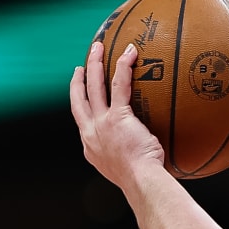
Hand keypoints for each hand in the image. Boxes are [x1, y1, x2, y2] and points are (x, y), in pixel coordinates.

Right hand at [68, 40, 164, 188]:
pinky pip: (119, 85)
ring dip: (94, 64)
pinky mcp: (117, 116)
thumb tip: (150, 155)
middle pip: (79, 98)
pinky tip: (129, 53)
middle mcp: (90, 132)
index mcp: (90, 145)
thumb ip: (131, 156)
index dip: (80, 103)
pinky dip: (123, 67)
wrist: (141, 182)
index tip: (81, 92)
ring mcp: (101, 123)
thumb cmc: (143, 181)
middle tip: (80, 64)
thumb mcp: (129, 169)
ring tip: (97, 46)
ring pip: (94, 86)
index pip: (82, 119)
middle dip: (78, 79)